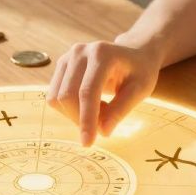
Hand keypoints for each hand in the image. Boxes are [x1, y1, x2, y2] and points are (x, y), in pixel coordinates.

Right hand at [45, 39, 162, 146]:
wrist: (133, 53)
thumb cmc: (140, 71)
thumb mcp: (140, 90)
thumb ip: (121, 109)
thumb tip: (103, 131)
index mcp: (102, 54)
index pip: (87, 91)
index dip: (86, 119)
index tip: (88, 143)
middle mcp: (80, 52)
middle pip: (68, 96)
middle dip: (81, 119)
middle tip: (104, 123)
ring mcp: (68, 57)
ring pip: (57, 98)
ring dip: (75, 114)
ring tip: (101, 109)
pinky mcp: (61, 66)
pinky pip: (54, 96)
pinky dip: (70, 108)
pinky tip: (90, 103)